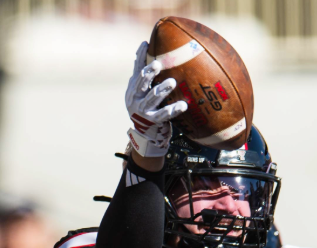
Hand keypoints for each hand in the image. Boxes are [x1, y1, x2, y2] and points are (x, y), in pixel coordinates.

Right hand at [125, 41, 187, 158]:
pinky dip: (174, 109)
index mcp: (133, 88)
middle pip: (141, 83)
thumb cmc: (146, 106)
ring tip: (172, 82)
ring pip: (153, 98)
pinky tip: (183, 105)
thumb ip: (144, 75)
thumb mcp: (141, 91)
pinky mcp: (153, 121)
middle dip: (149, 73)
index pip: (136, 70)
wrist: (145, 133)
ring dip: (162, 90)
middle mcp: (135, 98)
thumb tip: (146, 48)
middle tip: (157, 64)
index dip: (140, 57)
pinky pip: (164, 114)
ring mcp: (143, 110)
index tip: (145, 44)